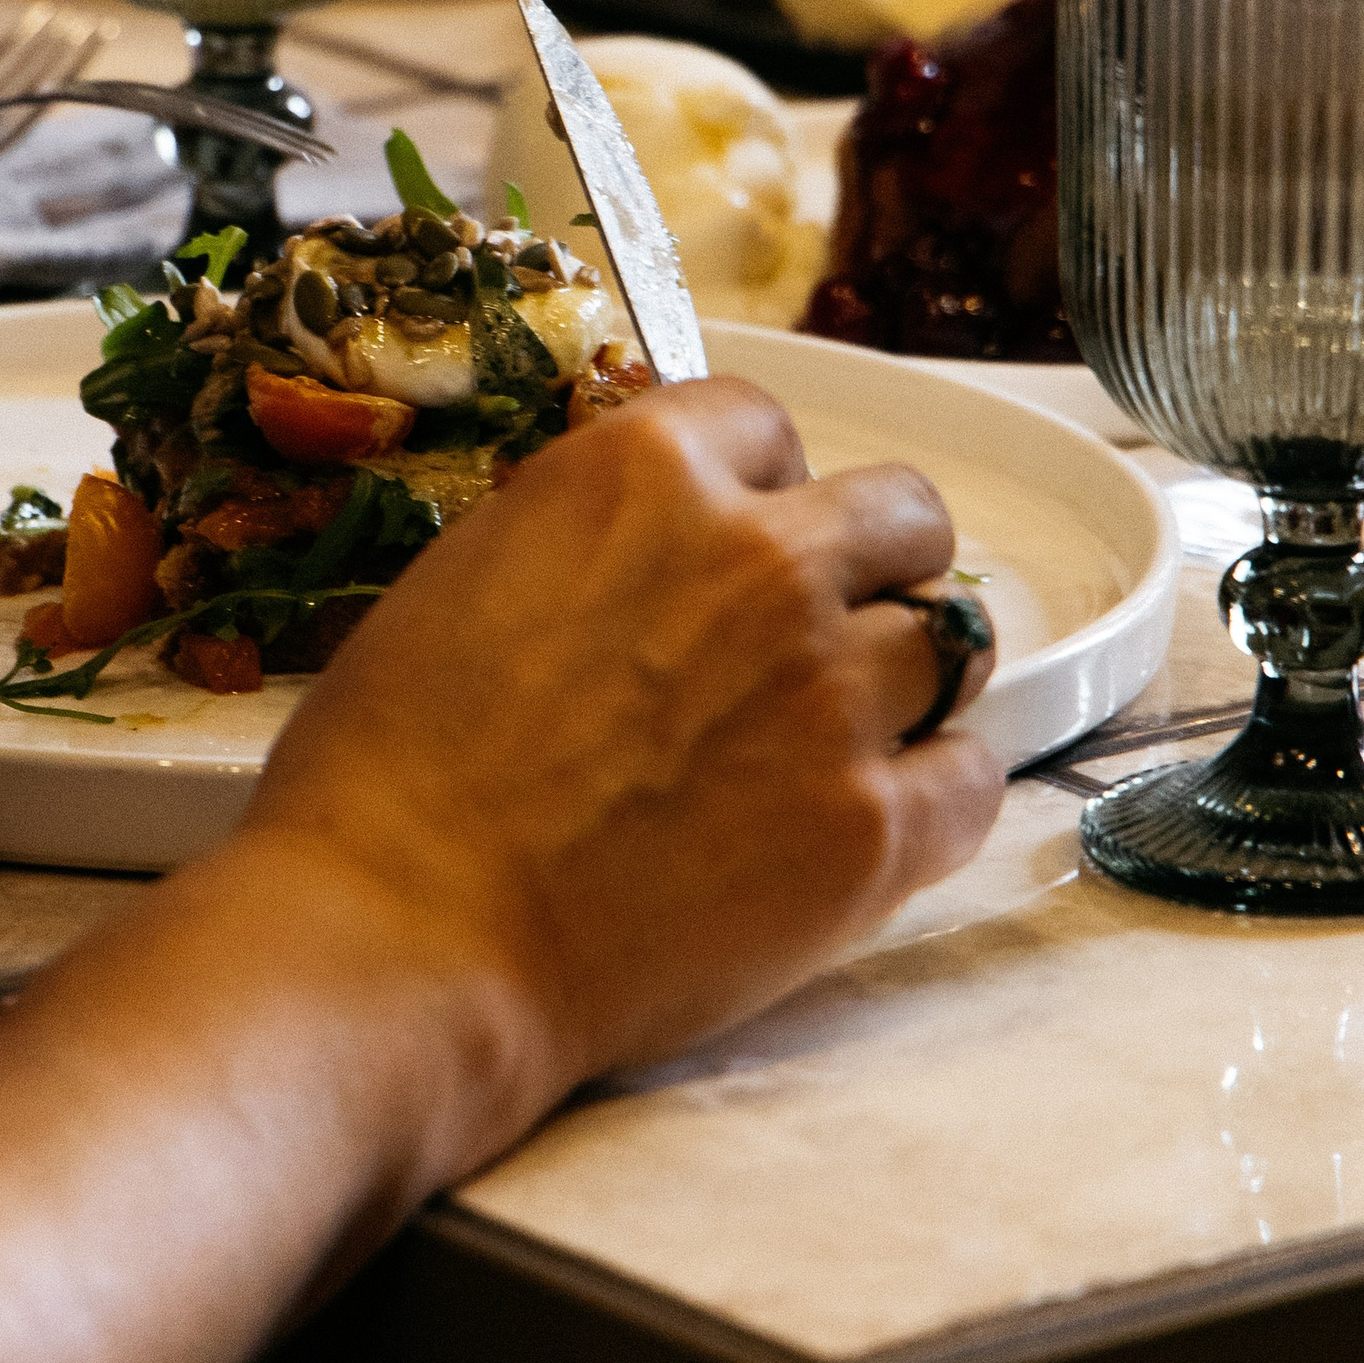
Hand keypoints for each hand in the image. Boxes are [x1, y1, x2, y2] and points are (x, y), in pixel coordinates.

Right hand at [245, 377, 1002, 1157]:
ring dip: (902, 679)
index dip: (755, 488)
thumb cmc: (391, 778)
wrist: (406, 936)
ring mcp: (829, 694)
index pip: (766, 426)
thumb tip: (642, 563)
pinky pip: (972, 778)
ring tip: (840, 734)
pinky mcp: (871, 827)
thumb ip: (587, 544)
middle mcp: (762, 561)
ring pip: (949, 642)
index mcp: (645, 473)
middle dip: (869, 564)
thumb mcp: (466, 581)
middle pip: (901, 517)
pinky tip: (875, 819)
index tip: (741, 537)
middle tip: (818, 631)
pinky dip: (937, 793)